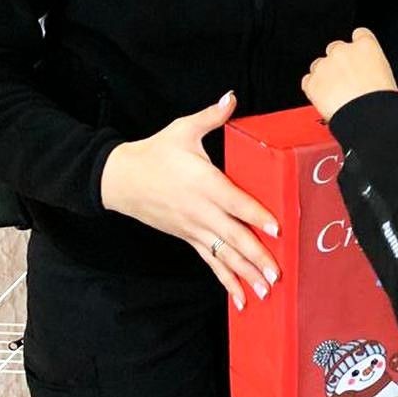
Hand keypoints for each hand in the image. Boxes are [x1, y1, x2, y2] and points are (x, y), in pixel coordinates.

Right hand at [99, 92, 280, 310]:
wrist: (119, 178)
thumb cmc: (155, 152)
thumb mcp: (182, 129)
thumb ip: (211, 116)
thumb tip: (230, 97)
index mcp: (205, 183)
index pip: (236, 202)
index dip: (256, 216)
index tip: (276, 228)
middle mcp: (201, 210)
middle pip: (233, 236)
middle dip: (257, 256)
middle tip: (278, 273)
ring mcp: (194, 228)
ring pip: (224, 255)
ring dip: (245, 274)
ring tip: (267, 291)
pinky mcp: (188, 238)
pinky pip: (210, 262)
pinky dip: (226, 281)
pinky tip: (242, 299)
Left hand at [302, 28, 397, 120]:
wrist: (368, 118)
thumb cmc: (381, 101)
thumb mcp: (386, 75)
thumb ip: (371, 66)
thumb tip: (367, 72)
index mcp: (366, 46)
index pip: (359, 35)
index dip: (357, 48)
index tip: (358, 58)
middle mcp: (343, 51)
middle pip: (335, 49)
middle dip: (339, 63)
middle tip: (347, 81)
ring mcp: (325, 65)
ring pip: (319, 65)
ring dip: (325, 76)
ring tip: (337, 95)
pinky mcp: (312, 82)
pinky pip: (308, 82)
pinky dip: (314, 90)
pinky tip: (326, 100)